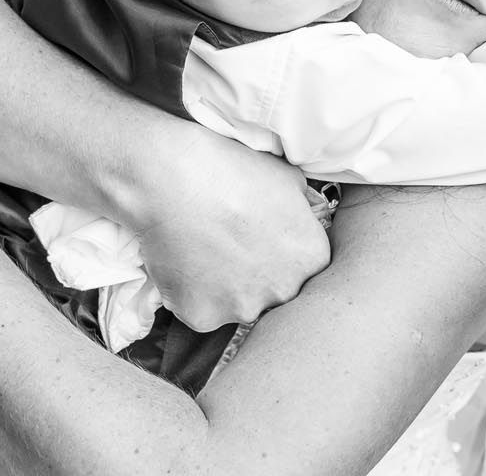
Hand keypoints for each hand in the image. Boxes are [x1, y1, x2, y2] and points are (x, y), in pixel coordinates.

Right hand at [129, 127, 330, 330]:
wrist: (174, 178)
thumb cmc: (232, 168)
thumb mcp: (287, 176)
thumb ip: (301, 206)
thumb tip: (299, 211)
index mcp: (310, 257)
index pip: (304, 266)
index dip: (280, 251)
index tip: (260, 236)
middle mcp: (284, 291)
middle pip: (274, 290)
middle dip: (257, 274)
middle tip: (230, 243)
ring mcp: (242, 308)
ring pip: (236, 303)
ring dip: (224, 286)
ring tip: (203, 248)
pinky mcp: (202, 316)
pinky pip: (200, 310)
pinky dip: (191, 293)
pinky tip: (183, 261)